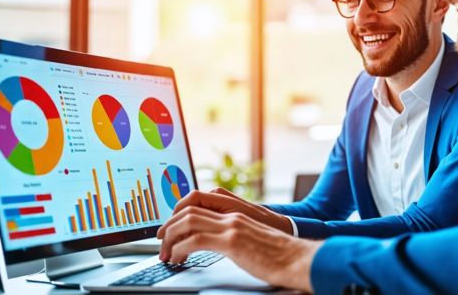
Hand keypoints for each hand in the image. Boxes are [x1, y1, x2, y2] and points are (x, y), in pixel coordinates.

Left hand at [157, 206, 320, 291]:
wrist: (296, 258)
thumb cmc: (277, 252)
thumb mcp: (251, 235)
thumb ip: (233, 231)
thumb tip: (215, 241)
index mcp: (235, 210)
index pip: (198, 198)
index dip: (178, 211)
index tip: (169, 228)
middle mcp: (231, 214)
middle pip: (188, 207)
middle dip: (168, 225)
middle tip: (161, 243)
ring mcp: (232, 226)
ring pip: (187, 220)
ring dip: (171, 237)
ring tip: (166, 254)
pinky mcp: (232, 242)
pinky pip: (195, 240)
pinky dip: (180, 249)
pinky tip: (178, 259)